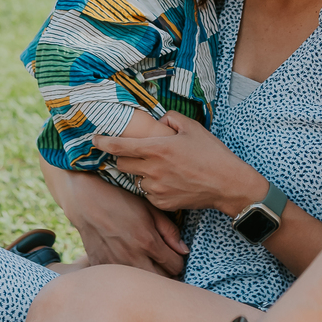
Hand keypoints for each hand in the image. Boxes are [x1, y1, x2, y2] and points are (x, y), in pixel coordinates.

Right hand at [39, 158, 187, 275]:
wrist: (85, 200)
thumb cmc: (120, 200)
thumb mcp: (149, 208)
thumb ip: (169, 230)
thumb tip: (184, 251)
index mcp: (147, 241)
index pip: (175, 266)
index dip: (178, 261)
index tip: (174, 255)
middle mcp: (132, 258)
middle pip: (161, 281)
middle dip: (167, 273)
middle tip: (164, 263)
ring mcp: (115, 265)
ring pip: (141, 284)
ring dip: (148, 276)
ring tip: (147, 263)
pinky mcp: (101, 268)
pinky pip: (121, 280)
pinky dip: (127, 275)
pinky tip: (126, 262)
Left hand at [92, 113, 262, 215]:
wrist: (227, 184)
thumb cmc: (212, 154)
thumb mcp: (193, 128)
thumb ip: (171, 119)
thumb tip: (160, 120)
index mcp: (157, 148)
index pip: (119, 146)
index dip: (103, 143)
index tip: (94, 139)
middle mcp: (153, 169)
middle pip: (123, 164)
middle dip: (127, 158)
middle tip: (141, 154)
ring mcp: (156, 189)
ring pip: (136, 180)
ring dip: (142, 173)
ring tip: (162, 169)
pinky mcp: (162, 203)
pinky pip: (149, 193)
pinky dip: (154, 187)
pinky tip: (170, 182)